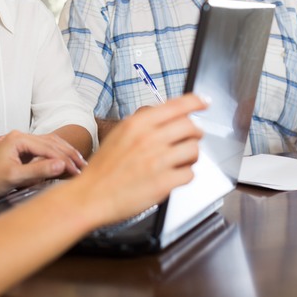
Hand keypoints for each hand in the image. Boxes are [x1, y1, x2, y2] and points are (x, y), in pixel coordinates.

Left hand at [0, 131, 85, 197]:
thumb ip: (38, 170)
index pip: (48, 148)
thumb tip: (61, 165)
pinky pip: (46, 147)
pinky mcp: (24, 148)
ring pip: (51, 143)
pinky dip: (58, 154)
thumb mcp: (15, 177)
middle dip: (69, 155)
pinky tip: (66, 161)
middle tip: (84, 167)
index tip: (77, 171)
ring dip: (66, 153)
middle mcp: (21, 135)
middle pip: (52, 143)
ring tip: (80, 163)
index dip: (64, 160)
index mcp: (19, 139)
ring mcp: (23, 140)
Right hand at [70, 94, 205, 226]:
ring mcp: (158, 161)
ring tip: (181, 160)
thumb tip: (170, 118)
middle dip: (196, 133)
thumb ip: (144, 125)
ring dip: (192, 156)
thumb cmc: (104, 168)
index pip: (177, 105)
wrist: (91, 195)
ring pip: (194, 150)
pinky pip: (190, 174)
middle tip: (192, 138)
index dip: (196, 101)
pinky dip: (185, 175)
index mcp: (138, 123)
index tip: (204, 102)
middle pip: (191, 126)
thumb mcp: (120, 134)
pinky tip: (174, 176)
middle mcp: (149, 138)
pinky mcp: (164, 183)